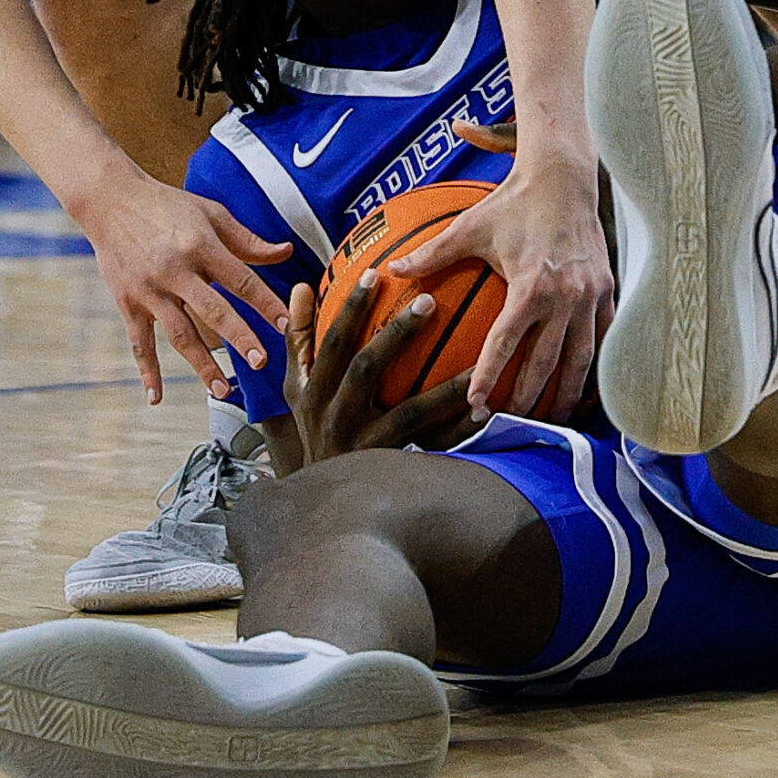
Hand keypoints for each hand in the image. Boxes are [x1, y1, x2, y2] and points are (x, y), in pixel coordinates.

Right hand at [75, 174, 293, 404]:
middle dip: (239, 337)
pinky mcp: (128, 302)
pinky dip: (147, 371)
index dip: (265, 303)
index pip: (241, 280)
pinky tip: (156, 397)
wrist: (110, 200)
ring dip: (201, 364)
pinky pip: (139, 342)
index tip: (286, 325)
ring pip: (179, 333)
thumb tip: (286, 254)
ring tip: (222, 389)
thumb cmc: (167, 206)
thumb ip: (248, 240)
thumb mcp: (211, 213)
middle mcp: (175, 269)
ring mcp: (149, 289)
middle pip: (213, 310)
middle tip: (261, 362)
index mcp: (200, 245)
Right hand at [279, 275, 481, 473]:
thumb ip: (298, 338)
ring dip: (444, 388)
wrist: (316, 503)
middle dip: (397, 334)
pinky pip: (430, 446)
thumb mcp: (294, 387)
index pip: (331, 342)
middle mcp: (335, 417)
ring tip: (476, 365)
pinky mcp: (391, 467)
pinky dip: (457, 429)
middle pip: (366, 369)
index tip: (374, 274)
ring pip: (409, 412)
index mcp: (312, 392)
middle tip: (430, 301)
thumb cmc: (313, 428)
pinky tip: (484, 410)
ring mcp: (364, 445)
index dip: (351, 309)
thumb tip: (300, 288)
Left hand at [392, 151, 608, 421]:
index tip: (476, 404)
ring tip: (551, 422)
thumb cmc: (512, 202)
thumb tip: (393, 269)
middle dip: (527, 399)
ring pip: (580, 358)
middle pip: (545, 362)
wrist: (564, 177)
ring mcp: (590, 296)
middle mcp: (564, 296)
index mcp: (531, 284)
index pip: (506, 343)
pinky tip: (581, 388)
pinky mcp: (607, 291)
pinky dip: (592, 367)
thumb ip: (432, 253)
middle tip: (509, 424)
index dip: (490, 376)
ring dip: (565, 394)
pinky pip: (602, 339)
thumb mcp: (469, 226)